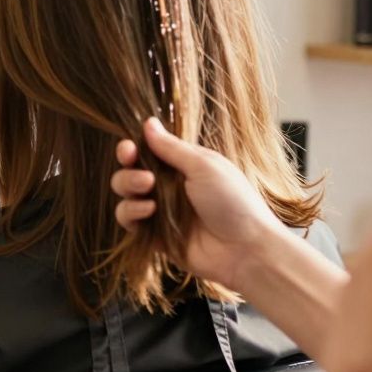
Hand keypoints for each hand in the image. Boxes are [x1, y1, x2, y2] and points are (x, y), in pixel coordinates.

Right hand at [111, 118, 284, 289]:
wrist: (245, 249)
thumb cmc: (233, 201)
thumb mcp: (204, 166)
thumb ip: (171, 147)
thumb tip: (148, 122)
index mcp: (182, 165)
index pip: (148, 150)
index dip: (133, 148)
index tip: (129, 149)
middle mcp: (168, 185)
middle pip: (131, 169)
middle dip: (128, 168)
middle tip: (145, 177)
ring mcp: (160, 210)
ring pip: (126, 193)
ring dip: (128, 186)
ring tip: (147, 189)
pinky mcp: (153, 235)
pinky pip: (128, 220)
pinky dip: (131, 212)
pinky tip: (149, 211)